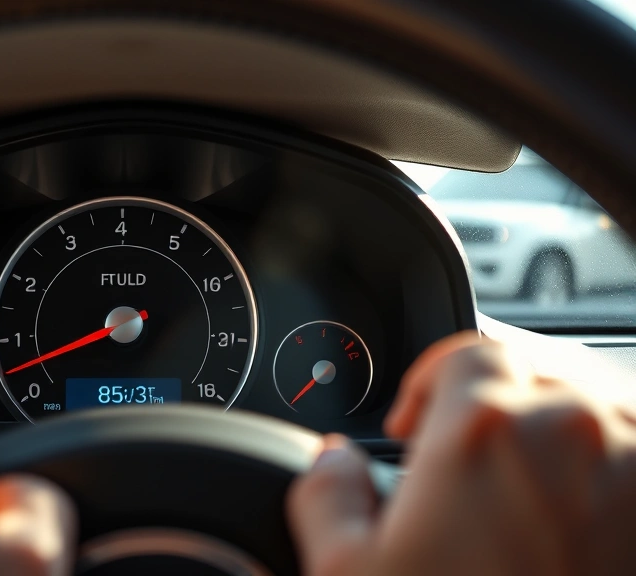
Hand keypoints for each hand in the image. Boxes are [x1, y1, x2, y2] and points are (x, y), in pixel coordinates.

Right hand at [289, 333, 635, 575]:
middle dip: (493, 401)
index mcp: (485, 429)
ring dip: (556, 426)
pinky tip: (572, 509)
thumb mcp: (347, 575)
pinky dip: (608, 461)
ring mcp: (635, 468)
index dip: (431, 381)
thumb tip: (331, 462)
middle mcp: (573, 430)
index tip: (415, 428)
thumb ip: (323, 492)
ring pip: (597, 404)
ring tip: (521, 484)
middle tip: (463, 459)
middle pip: (534, 369)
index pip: (465, 350)